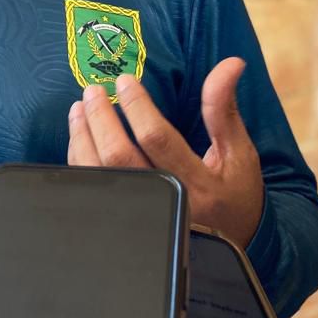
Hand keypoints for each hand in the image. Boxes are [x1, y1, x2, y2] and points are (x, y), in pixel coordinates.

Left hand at [67, 58, 262, 247]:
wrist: (226, 254)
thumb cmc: (234, 197)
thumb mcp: (238, 155)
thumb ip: (223, 111)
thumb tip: (230, 63)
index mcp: (198, 185)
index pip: (157, 138)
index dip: (137, 106)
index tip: (124, 81)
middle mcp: (166, 204)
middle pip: (119, 157)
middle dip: (101, 119)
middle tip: (93, 91)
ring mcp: (141, 218)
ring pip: (98, 175)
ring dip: (83, 137)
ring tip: (79, 108)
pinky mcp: (123, 223)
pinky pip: (92, 190)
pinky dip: (80, 160)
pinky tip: (79, 138)